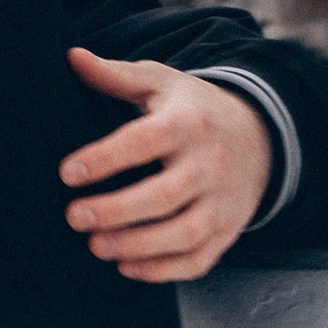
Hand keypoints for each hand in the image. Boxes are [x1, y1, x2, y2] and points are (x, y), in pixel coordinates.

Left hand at [61, 49, 274, 282]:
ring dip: (139, 246)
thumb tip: (72, 57)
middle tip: (74, 217)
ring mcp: (223, 201)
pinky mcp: (228, 229)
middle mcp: (210, 164)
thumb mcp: (161, 83)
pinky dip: (165, 270)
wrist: (260, 134)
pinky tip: (127, 267)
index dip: (106, 158)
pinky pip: (200, 259)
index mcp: (189, 123)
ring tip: (96, 247)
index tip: (67, 173)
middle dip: (118, 211)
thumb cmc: (194, 109)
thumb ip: (117, 75)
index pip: (145, 141)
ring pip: (185, 233)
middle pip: (166, 195)